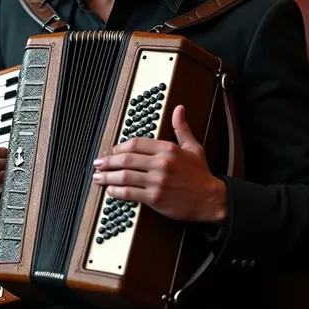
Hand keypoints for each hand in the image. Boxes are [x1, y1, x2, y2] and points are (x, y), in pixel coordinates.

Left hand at [92, 105, 227, 222]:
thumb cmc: (200, 174)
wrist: (210, 199)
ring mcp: (157, 181)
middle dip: (108, 161)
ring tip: (98, 177)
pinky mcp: (155, 198)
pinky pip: (130, 193)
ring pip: (125, 176)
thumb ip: (181, 128)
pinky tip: (111, 191)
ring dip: (108, 177)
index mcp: (168, 149)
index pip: (136, 143)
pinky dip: (117, 192)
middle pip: (126, 159)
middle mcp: (161, 164)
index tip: (113, 150)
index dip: (120, 146)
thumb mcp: (193, 147)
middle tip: (98, 163)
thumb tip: (179, 109)